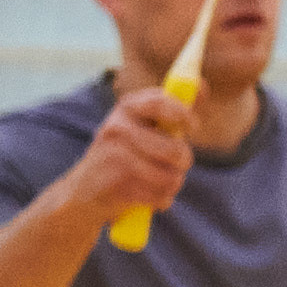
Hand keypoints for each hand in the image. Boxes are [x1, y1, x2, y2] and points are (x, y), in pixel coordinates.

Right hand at [68, 87, 194, 226]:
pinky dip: (161, 200)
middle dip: (182, 161)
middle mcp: (118, 128)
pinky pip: (161, 196)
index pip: (161, 102)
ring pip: (171, 177)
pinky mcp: (118, 185)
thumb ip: (171, 110)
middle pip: (175, 150)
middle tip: (173, 162)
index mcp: (126, 108)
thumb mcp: (141, 126)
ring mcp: (116, 156)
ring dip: (172, 183)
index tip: (192, 126)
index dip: (183, 115)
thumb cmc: (123, 155)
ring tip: (156, 180)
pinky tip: (145, 194)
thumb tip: (203, 87)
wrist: (83, 191)